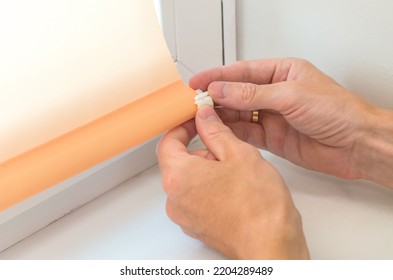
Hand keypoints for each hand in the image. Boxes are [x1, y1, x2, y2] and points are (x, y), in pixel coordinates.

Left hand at [157, 105, 308, 258]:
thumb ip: (216, 130)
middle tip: (229, 151)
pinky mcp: (196, 227)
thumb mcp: (238, 154)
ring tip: (237, 175)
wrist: (271, 245)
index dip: (183, 128)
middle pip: (181, 162)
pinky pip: (196, 198)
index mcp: (179, 177)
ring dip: (209, 170)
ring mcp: (185, 216)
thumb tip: (204, 116)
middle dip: (203, 151)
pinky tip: (235, 191)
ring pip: (190, 181)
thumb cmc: (258, 205)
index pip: (168, 142)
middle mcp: (175, 199)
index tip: (197, 122)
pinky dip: (210, 189)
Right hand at [190, 58, 381, 179]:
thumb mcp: (290, 95)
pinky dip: (231, 133)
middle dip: (216, 97)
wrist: (356, 144)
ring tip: (201, 118)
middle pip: (237, 93)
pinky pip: (246, 133)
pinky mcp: (272, 138)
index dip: (218, 76)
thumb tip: (222, 89)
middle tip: (195, 103)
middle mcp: (275, 93)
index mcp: (282, 72)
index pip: (242, 72)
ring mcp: (272, 116)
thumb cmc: (337, 111)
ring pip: (239, 114)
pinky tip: (218, 132)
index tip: (197, 82)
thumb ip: (252, 94)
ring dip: (221, 116)